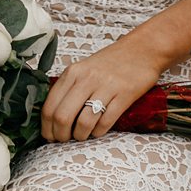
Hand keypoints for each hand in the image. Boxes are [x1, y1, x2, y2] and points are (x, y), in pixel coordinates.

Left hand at [41, 37, 164, 142]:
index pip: (50, 106)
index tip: (50, 136)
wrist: (143, 50)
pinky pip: (105, 122)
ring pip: (84, 122)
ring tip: (82, 136)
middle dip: (61, 135)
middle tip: (65, 140)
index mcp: (72, 73)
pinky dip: (98, 132)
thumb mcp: (83, 69)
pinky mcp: (124, 95)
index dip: (47, 127)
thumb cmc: (111, 63)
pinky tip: (98, 130)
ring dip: (80, 136)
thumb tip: (52, 117)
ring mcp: (105, 87)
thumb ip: (68, 88)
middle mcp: (86, 79)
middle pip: (62, 117)